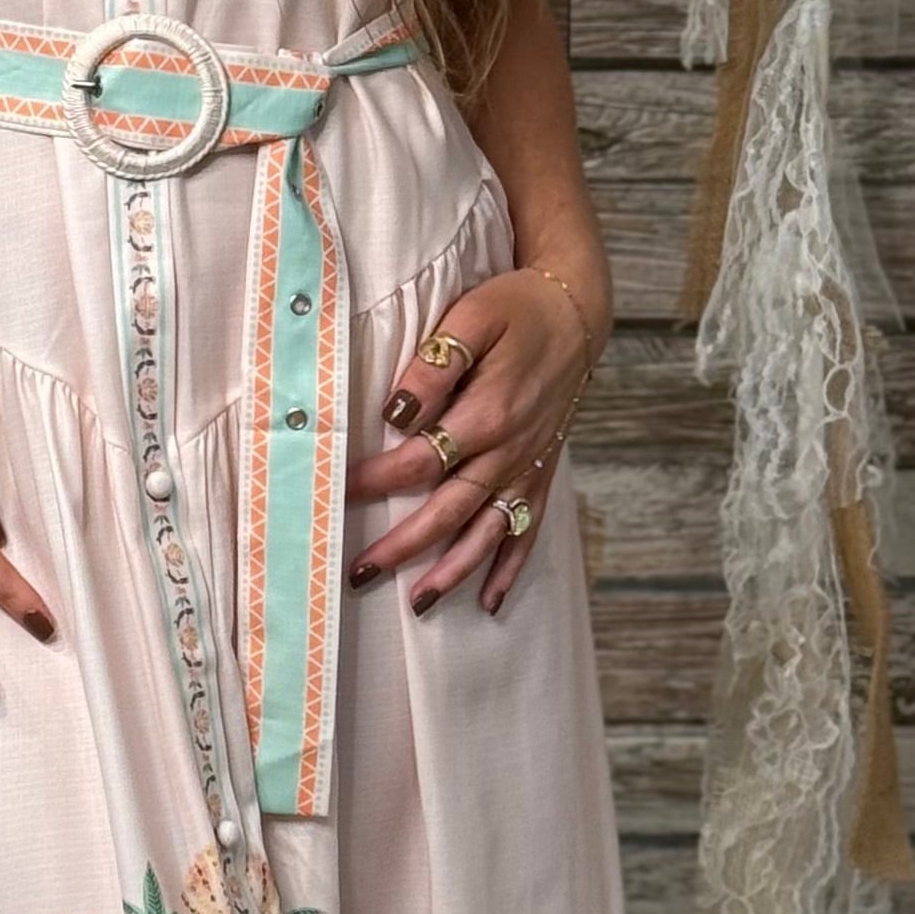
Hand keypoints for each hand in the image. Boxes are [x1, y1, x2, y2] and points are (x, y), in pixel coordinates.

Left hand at [345, 260, 603, 617]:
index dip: (376, 481)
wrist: (576, 311)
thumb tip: (396, 414)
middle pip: (448, 510)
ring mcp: (528, 468)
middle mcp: (510, 451)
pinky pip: (527, 530)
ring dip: (453, 572)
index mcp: (488, 414)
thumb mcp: (472, 317)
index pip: (419, 461)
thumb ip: (434, 366)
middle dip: (402, 546)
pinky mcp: (542, 473)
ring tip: (417, 604)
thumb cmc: (516, 309)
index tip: (337, 493)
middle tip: (359, 573)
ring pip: (487, 532)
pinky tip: (488, 601)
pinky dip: (509, 568)